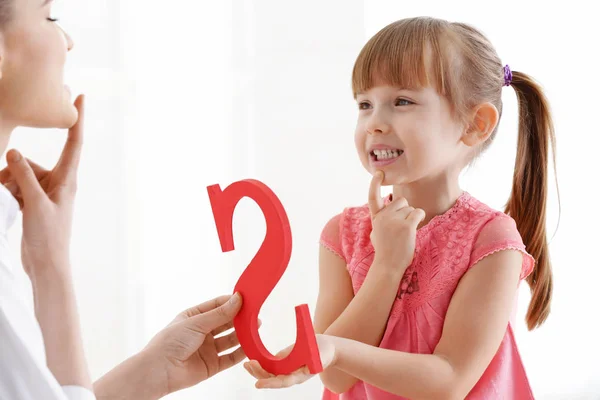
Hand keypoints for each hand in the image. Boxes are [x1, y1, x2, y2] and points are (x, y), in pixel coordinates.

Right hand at [0, 95, 84, 276]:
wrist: (46, 264)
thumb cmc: (48, 236)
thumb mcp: (34, 203)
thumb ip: (24, 175)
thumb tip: (13, 151)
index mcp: (67, 180)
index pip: (74, 144)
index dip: (76, 120)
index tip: (81, 97)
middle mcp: (58, 183)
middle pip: (31, 163)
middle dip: (14, 172)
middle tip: (9, 189)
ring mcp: (45, 192)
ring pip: (19, 174)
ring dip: (8, 184)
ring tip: (10, 201)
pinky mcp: (34, 202)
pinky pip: (16, 187)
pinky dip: (8, 192)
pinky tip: (7, 204)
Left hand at [141, 293, 246, 395]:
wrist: (159, 371)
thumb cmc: (171, 342)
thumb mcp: (196, 322)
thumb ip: (220, 314)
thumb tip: (238, 299)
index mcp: (194, 317)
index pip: (217, 306)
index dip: (231, 302)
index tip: (247, 298)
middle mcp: (202, 332)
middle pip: (226, 323)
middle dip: (240, 318)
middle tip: (255, 314)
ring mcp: (207, 349)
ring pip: (230, 339)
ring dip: (243, 334)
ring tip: (256, 327)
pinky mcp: (212, 365)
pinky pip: (230, 357)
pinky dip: (241, 352)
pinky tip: (251, 346)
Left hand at [243, 334, 336, 388]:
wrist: (325, 350)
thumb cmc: (323, 350)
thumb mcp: (318, 350)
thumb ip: (312, 350)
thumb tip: (308, 345)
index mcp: (299, 375)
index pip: (283, 381)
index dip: (270, 383)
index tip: (258, 384)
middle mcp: (290, 375)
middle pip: (272, 378)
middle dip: (259, 374)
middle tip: (248, 365)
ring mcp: (285, 370)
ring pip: (268, 373)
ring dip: (257, 370)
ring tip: (246, 364)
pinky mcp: (282, 363)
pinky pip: (269, 366)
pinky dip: (260, 364)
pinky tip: (250, 358)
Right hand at [368, 171, 424, 269]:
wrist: (388, 265)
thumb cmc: (384, 250)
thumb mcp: (376, 232)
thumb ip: (380, 219)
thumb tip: (383, 209)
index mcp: (375, 217)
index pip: (372, 196)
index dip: (374, 183)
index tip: (379, 173)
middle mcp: (383, 216)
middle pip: (400, 201)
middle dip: (404, 210)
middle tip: (401, 227)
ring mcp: (394, 220)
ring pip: (410, 208)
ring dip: (412, 217)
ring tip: (405, 233)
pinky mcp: (407, 226)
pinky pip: (417, 213)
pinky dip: (419, 218)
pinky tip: (414, 228)